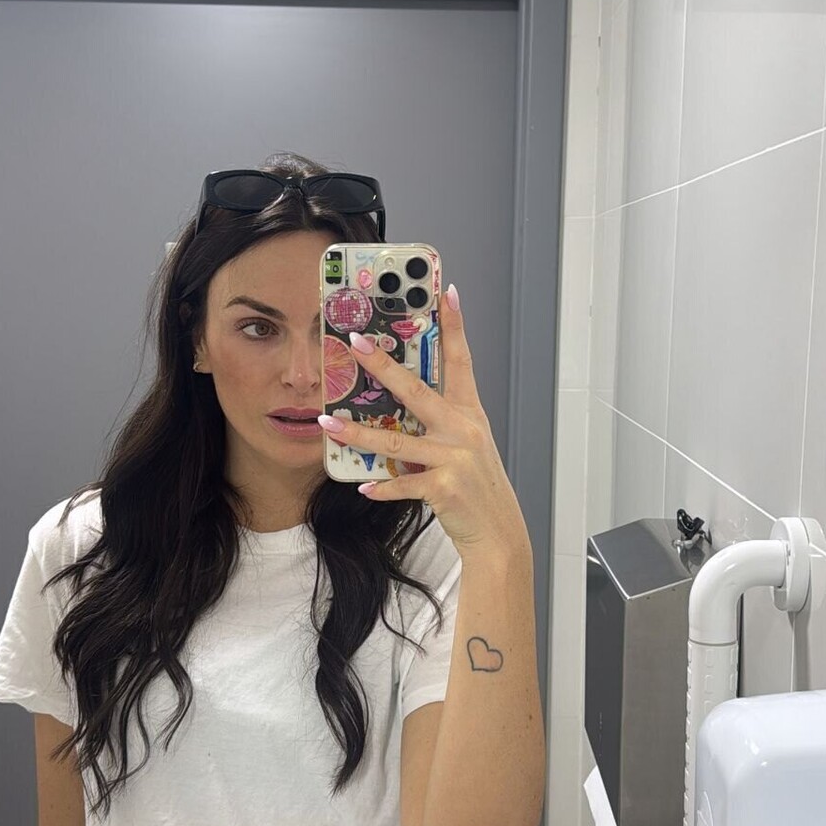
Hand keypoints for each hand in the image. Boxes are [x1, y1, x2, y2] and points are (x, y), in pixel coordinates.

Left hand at [317, 288, 530, 560]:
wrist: (499, 533)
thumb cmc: (477, 487)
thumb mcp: (468, 446)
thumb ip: (441, 423)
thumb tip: (402, 406)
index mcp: (470, 414)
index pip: (461, 361)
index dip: (455, 326)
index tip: (446, 293)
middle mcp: (463, 430)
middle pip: (416, 390)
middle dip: (382, 365)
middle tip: (355, 343)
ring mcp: (454, 459)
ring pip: (395, 440)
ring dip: (356, 432)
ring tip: (326, 422)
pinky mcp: (444, 488)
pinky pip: (403, 484)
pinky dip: (382, 486)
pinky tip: (364, 485)